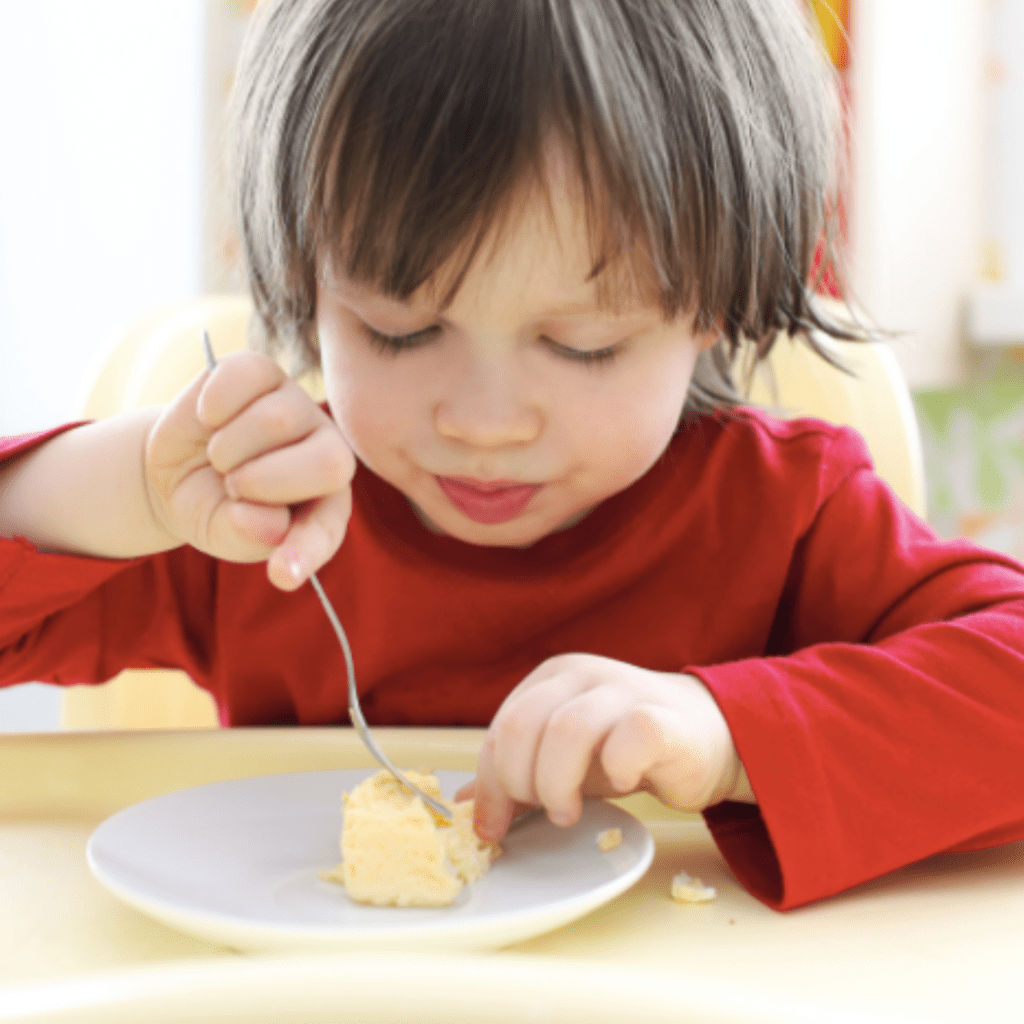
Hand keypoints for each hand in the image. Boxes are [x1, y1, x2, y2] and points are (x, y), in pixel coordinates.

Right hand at [144, 351, 354, 588]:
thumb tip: (268, 524)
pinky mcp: (262, 372)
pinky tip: (208, 418)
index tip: (280, 575)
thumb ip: (247, 535)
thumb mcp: (225, 535)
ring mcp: (297, 407)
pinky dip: (214, 403)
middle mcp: (325, 449)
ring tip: (220, 457)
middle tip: (234, 488)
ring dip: (230, 448)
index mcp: (327, 502)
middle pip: (331, 462)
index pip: (329, 526)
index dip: (305, 552)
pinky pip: (246, 375)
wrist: (176, 470)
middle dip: (265, 483)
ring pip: (279, 420)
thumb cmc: (215, 508)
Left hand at [467, 653, 751, 841]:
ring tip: (568, 810)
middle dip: (518, 783)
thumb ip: (518, 773)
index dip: (490, 783)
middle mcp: (583, 675)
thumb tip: (464, 807)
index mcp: (551, 678)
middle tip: (540, 812)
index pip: (501, 728)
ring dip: (556, 782)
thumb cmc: (627, 748)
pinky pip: (627, 738)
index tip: (493, 828)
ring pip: (566, 729)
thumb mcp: (564, 760)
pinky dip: (614, 770)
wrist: (708, 737)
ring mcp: (623, 690)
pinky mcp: (661, 717)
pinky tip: (620, 783)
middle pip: (522, 726)